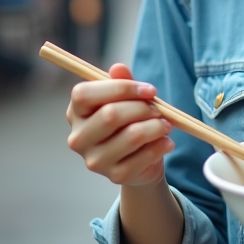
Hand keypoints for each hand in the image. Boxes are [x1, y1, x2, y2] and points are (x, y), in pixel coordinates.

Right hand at [66, 63, 173, 187]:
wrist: (139, 159)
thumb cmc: (129, 120)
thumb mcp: (126, 98)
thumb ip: (122, 82)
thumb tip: (118, 68)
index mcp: (76, 112)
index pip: (85, 94)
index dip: (121, 88)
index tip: (149, 90)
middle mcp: (78, 138)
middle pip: (110, 115)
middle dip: (142, 108)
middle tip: (159, 109)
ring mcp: (94, 160)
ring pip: (131, 136)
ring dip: (156, 126)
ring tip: (166, 124)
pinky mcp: (114, 176)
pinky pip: (143, 156)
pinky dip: (160, 145)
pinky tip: (167, 141)